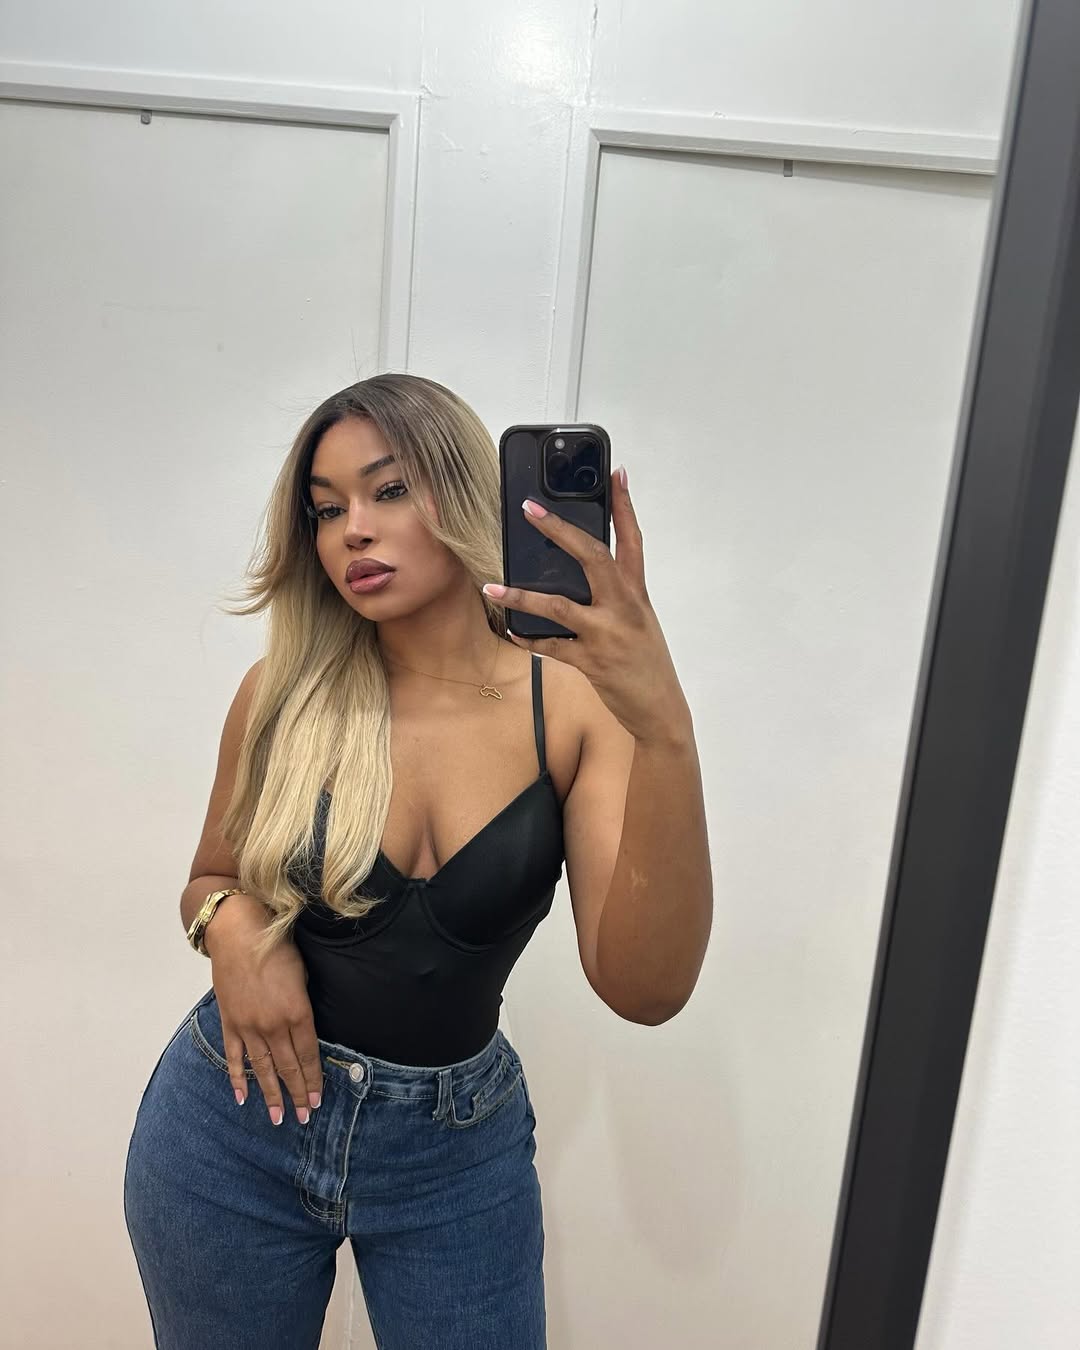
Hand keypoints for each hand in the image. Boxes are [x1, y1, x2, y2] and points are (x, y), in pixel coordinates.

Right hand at [206, 900, 323, 1125]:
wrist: (238, 934)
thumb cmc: (276, 947)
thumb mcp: (302, 974)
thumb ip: (303, 1006)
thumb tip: (305, 1029)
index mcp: (297, 1012)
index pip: (308, 1056)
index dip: (313, 1080)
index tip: (317, 1101)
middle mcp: (273, 1025)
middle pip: (288, 1068)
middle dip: (297, 1095)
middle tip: (303, 1117)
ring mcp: (249, 1027)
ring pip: (262, 1069)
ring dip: (270, 1095)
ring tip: (278, 1118)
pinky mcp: (230, 1023)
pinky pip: (234, 1057)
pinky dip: (238, 1078)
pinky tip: (243, 1097)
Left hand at [483, 466, 689, 743]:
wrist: (660, 709)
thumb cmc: (645, 662)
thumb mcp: (637, 621)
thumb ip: (613, 595)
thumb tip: (574, 574)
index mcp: (637, 593)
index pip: (632, 539)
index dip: (624, 505)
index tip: (616, 473)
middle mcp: (624, 607)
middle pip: (592, 557)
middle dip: (560, 531)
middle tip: (530, 509)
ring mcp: (607, 634)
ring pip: (559, 606)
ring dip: (521, 597)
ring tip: (492, 588)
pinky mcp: (592, 662)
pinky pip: (551, 647)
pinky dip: (528, 639)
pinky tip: (511, 633)